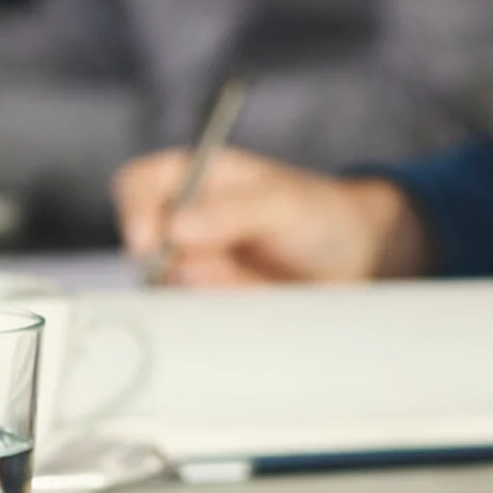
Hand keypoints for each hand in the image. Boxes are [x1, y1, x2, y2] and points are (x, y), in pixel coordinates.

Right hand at [111, 146, 428, 283]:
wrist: (358, 259)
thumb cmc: (320, 213)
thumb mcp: (285, 204)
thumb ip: (233, 212)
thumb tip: (176, 227)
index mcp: (195, 177)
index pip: (139, 185)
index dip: (134, 211)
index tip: (149, 243)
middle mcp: (184, 221)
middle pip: (141, 247)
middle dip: (168, 265)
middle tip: (214, 271)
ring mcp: (194, 265)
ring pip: (167, 288)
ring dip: (206, 291)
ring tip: (258, 280)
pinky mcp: (210, 302)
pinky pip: (198, 316)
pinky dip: (224, 312)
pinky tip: (261, 296)